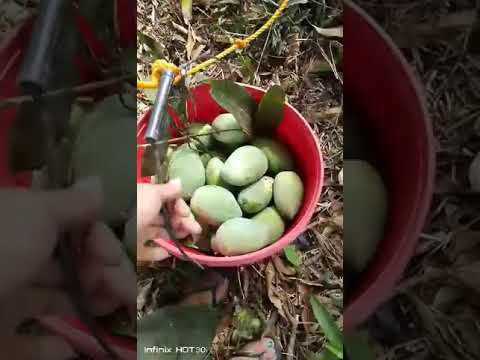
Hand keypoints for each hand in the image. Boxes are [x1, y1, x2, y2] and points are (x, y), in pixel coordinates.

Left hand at [0, 177, 134, 358]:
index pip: (75, 230)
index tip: (116, 261)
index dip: (101, 243)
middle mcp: (17, 259)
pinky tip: (69, 348)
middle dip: (105, 276)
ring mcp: (5, 300)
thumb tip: (98, 182)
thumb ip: (73, 203)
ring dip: (90, 306)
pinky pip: (29, 343)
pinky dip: (52, 347)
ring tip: (114, 314)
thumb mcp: (37, 214)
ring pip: (58, 301)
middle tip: (127, 294)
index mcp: (24, 226)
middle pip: (72, 266)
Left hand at [137, 179, 201, 261]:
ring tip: (185, 238)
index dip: (180, 207)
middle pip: (165, 217)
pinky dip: (160, 252)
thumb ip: (168, 190)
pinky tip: (169, 252)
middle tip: (194, 230)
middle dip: (182, 222)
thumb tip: (179, 181)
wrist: (113, 231)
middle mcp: (141, 213)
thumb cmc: (137, 207)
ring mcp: (137, 232)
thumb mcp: (154, 194)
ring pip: (159, 233)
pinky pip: (149, 250)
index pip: (167, 201)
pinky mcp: (134, 249)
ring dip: (174, 235)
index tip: (188, 214)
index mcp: (145, 198)